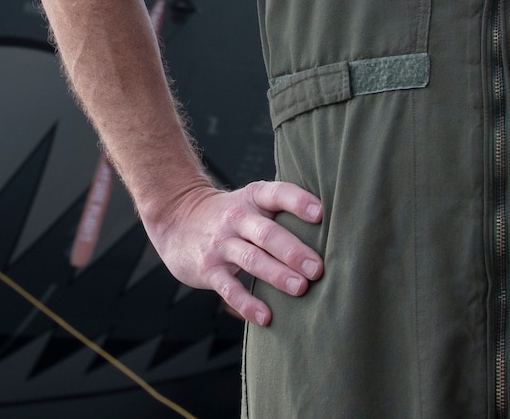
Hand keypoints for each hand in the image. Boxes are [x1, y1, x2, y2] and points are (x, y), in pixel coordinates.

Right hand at [140, 180, 323, 325]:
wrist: (176, 219)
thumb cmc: (229, 216)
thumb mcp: (251, 202)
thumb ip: (282, 212)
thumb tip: (333, 232)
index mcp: (252, 198)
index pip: (276, 194)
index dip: (297, 201)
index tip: (320, 214)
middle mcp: (236, 218)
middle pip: (267, 233)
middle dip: (293, 251)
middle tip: (317, 268)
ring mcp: (221, 244)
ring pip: (251, 259)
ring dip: (277, 274)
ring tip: (300, 289)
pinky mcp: (208, 268)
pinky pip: (229, 288)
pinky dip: (247, 303)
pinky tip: (265, 316)